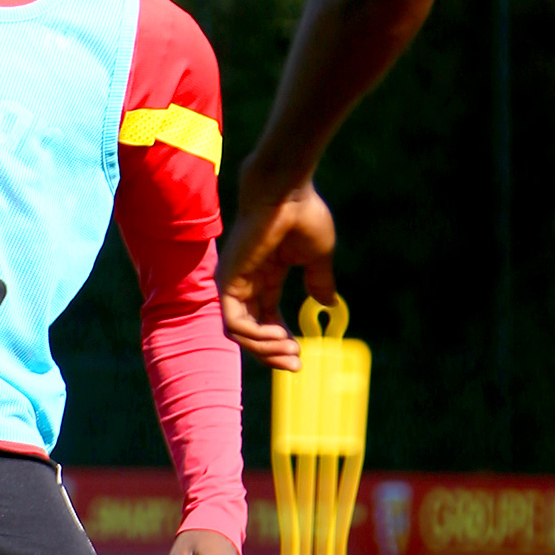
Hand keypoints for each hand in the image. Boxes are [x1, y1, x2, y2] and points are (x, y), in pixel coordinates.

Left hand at [217, 176, 337, 370]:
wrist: (287, 191)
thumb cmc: (303, 215)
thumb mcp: (317, 257)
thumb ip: (319, 281)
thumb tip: (327, 304)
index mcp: (264, 277)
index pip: (264, 320)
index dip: (281, 342)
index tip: (301, 357)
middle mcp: (244, 283)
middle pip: (249, 333)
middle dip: (272, 354)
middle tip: (296, 363)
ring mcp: (233, 283)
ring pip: (238, 334)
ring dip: (264, 350)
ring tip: (290, 350)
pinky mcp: (227, 281)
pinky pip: (233, 323)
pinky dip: (254, 336)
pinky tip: (279, 335)